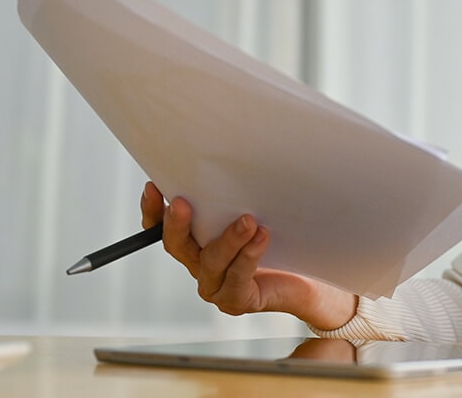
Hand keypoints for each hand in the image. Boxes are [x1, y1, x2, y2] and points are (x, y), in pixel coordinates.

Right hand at [139, 182, 356, 328]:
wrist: (308, 279)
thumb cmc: (279, 240)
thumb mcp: (253, 211)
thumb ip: (237, 195)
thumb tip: (232, 160)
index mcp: (195, 243)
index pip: (161, 229)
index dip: (153, 210)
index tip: (154, 186)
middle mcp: (199, 265)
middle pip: (177, 246)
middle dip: (177, 224)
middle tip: (182, 203)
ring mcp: (216, 286)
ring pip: (212, 261)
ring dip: (228, 239)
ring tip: (247, 220)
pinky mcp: (237, 299)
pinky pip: (238, 277)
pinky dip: (249, 256)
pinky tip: (262, 237)